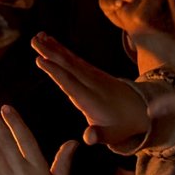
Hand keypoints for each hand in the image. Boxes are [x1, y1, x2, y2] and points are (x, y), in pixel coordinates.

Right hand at [32, 33, 148, 146]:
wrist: (140, 109)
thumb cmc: (121, 126)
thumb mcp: (113, 135)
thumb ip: (99, 136)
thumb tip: (88, 138)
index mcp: (92, 100)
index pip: (70, 84)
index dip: (55, 71)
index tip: (40, 59)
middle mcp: (92, 83)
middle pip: (69, 66)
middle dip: (51, 53)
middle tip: (34, 40)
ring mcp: (93, 75)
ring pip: (71, 59)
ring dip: (54, 47)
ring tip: (38, 36)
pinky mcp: (92, 71)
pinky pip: (75, 59)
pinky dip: (62, 50)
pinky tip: (50, 42)